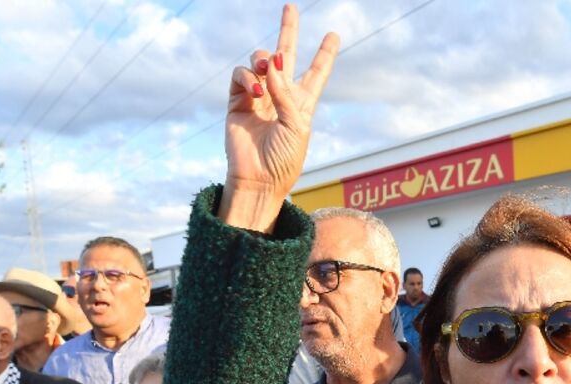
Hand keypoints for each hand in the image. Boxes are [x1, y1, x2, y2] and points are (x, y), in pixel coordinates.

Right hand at [219, 4, 339, 231]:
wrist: (259, 180)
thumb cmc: (284, 159)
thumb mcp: (297, 125)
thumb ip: (286, 92)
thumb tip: (270, 63)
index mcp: (302, 103)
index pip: (316, 73)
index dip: (324, 54)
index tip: (333, 34)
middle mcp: (280, 95)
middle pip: (285, 56)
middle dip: (288, 31)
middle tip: (290, 7)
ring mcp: (257, 97)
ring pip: (259, 62)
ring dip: (262, 60)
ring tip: (266, 70)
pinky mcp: (236, 102)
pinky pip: (240, 76)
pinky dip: (247, 78)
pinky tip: (256, 91)